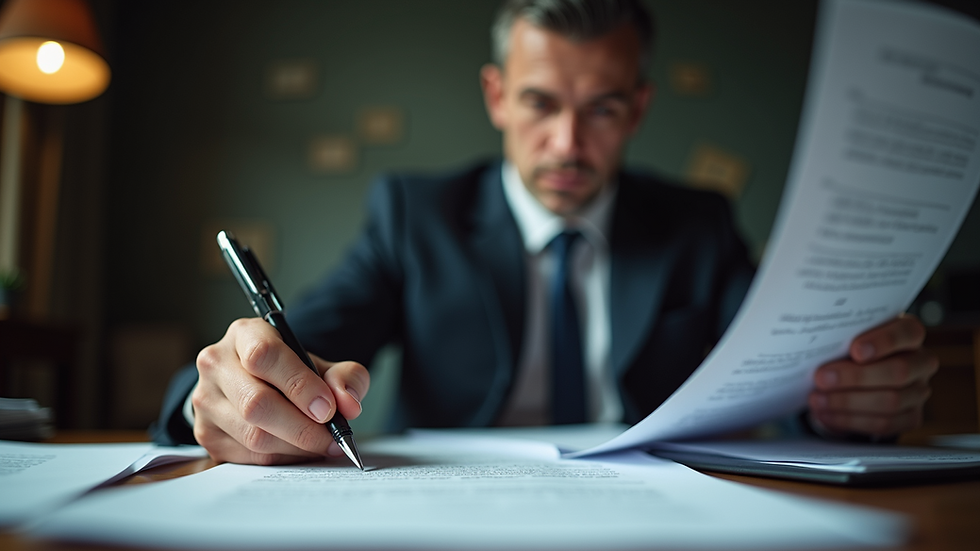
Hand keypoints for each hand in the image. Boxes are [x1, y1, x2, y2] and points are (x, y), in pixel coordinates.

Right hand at [191, 318, 369, 464]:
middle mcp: (216, 363)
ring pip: (253, 435)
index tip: (327, 408)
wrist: (255, 384)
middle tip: (332, 437)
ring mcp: (206, 400)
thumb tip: (348, 404)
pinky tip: (299, 450)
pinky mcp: (206, 433)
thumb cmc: (290, 372)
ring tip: (321, 444)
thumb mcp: (322, 365)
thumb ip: (346, 377)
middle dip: (302, 427)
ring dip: (295, 447)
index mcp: (244, 334)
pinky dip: (282, 458)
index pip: (263, 356)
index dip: (299, 385)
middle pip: (256, 403)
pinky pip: (248, 456)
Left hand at [809, 314, 936, 438]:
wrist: (858, 376)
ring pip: (891, 402)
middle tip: (821, 378)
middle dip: (856, 377)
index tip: (855, 350)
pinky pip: (884, 424)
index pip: (908, 333)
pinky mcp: (910, 417)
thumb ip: (843, 337)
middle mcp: (921, 362)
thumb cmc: (852, 348)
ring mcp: (918, 392)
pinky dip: (851, 420)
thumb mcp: (849, 336)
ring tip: (817, 399)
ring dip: (848, 402)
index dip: (884, 341)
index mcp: (909, 334)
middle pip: (898, 371)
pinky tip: (826, 414)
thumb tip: (815, 343)